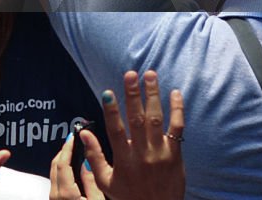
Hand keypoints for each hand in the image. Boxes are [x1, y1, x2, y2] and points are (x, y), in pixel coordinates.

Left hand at [49, 133, 103, 199]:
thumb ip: (91, 182)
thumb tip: (86, 163)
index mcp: (66, 194)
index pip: (62, 163)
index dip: (68, 148)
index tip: (74, 137)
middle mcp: (55, 195)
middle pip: (55, 165)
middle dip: (64, 150)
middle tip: (74, 140)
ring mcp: (53, 198)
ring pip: (53, 171)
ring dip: (62, 159)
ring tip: (74, 150)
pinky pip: (55, 179)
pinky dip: (62, 169)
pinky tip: (72, 166)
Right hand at [81, 70, 185, 199]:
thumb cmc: (129, 196)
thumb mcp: (105, 181)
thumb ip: (94, 156)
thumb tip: (84, 133)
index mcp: (124, 160)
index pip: (116, 131)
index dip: (111, 111)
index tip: (108, 92)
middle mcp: (143, 154)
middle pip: (137, 120)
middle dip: (133, 95)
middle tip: (131, 74)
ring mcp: (161, 153)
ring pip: (157, 119)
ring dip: (153, 95)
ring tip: (150, 74)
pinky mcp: (175, 154)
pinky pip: (178, 129)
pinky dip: (177, 110)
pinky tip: (175, 93)